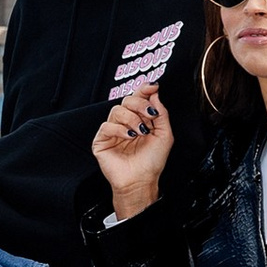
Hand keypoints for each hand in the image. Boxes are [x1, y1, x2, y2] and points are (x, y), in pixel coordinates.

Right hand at [92, 83, 172, 219]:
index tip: (153, 86)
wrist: (142, 181)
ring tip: (140, 132)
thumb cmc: (152, 161)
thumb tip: (154, 93)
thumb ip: (161, 113)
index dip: (144, 89)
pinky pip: (107, 126)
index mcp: (139, 119)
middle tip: (149, 115)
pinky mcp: (101, 141)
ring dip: (132, 119)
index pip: (138, 97)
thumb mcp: (165, 134)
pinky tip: (129, 137)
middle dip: (140, 104)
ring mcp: (112, 131)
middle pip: (126, 100)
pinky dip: (120, 129)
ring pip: (116, 110)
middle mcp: (125, 122)